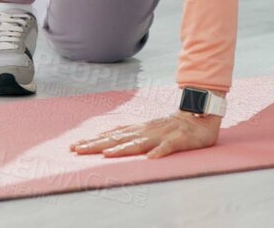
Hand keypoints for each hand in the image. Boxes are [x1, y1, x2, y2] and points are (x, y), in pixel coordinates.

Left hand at [69, 111, 218, 159]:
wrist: (199, 115)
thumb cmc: (171, 126)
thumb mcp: (147, 128)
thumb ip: (129, 133)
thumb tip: (106, 138)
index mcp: (138, 129)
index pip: (112, 136)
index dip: (93, 142)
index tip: (74, 147)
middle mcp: (146, 131)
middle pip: (118, 139)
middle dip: (97, 145)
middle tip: (77, 150)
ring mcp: (161, 135)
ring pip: (139, 142)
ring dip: (123, 149)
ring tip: (107, 155)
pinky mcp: (178, 139)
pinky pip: (168, 146)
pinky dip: (160, 151)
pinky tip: (152, 157)